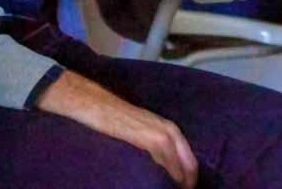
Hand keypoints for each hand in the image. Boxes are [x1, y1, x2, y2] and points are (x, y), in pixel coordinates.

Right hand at [36, 71, 196, 187]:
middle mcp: (167, 127)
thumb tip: (157, 163)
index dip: (189, 173)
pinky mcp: (147, 135)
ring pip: (182, 160)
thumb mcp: (137, 128)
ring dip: (182, 179)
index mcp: (166, 126)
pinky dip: (172, 171)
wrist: (92, 102)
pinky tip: (171, 181)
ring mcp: (158, 131)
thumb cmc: (111, 116)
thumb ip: (149, 141)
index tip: (183, 186)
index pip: (188, 155)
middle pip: (189, 160)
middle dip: (189, 178)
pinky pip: (166, 157)